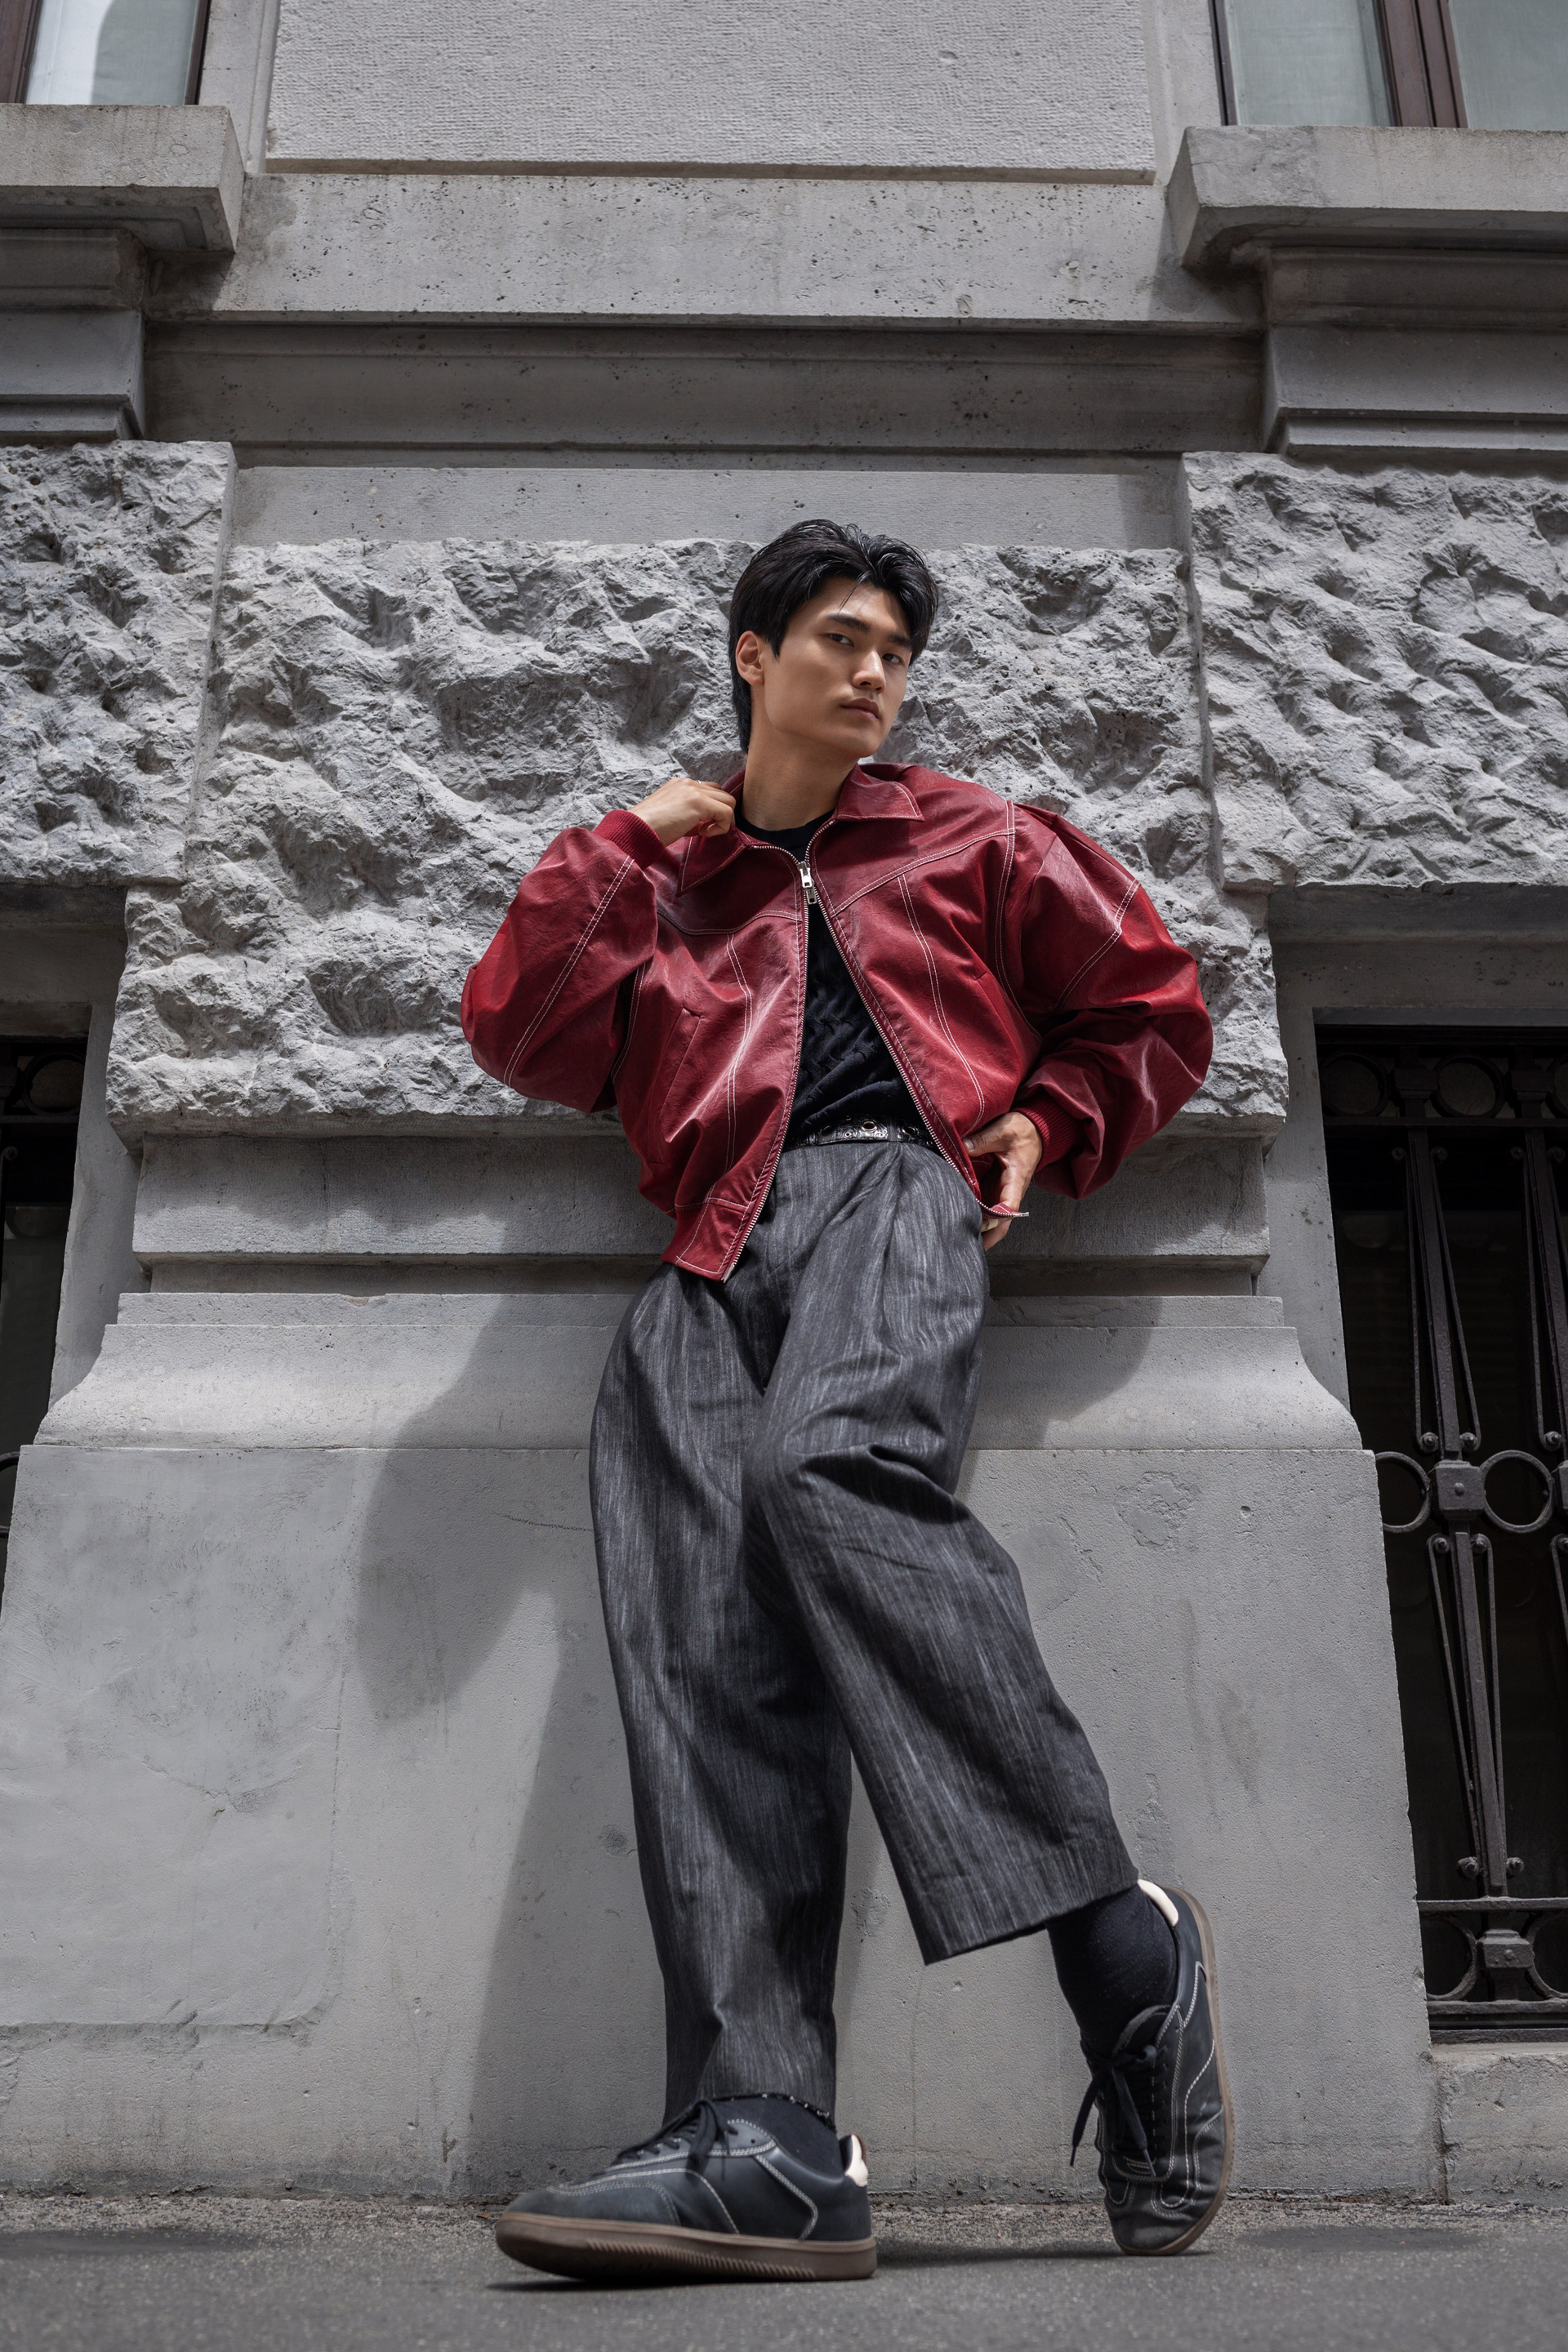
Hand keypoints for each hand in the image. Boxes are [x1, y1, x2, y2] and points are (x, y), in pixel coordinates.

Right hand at [630, 776, 735, 846]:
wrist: (636, 828)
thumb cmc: (649, 828)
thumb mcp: (671, 815)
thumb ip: (690, 815)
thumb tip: (704, 825)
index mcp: (680, 784)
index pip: (709, 791)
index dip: (710, 810)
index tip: (698, 827)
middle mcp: (688, 783)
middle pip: (722, 794)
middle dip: (719, 814)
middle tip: (704, 830)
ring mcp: (695, 790)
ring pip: (729, 801)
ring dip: (721, 820)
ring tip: (703, 832)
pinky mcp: (700, 802)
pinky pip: (727, 813)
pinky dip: (721, 827)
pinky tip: (703, 834)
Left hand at [964, 1111, 1042, 1249]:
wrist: (1035, 1131)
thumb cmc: (1022, 1132)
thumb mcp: (1003, 1131)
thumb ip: (981, 1140)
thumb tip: (960, 1147)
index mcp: (1015, 1180)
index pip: (1009, 1206)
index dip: (996, 1219)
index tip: (981, 1226)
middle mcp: (1009, 1192)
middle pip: (1000, 1224)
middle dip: (986, 1238)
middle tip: (964, 1245)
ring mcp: (1001, 1194)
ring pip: (993, 1221)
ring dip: (979, 1231)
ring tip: (958, 1239)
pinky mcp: (993, 1190)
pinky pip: (985, 1210)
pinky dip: (975, 1217)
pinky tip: (959, 1221)